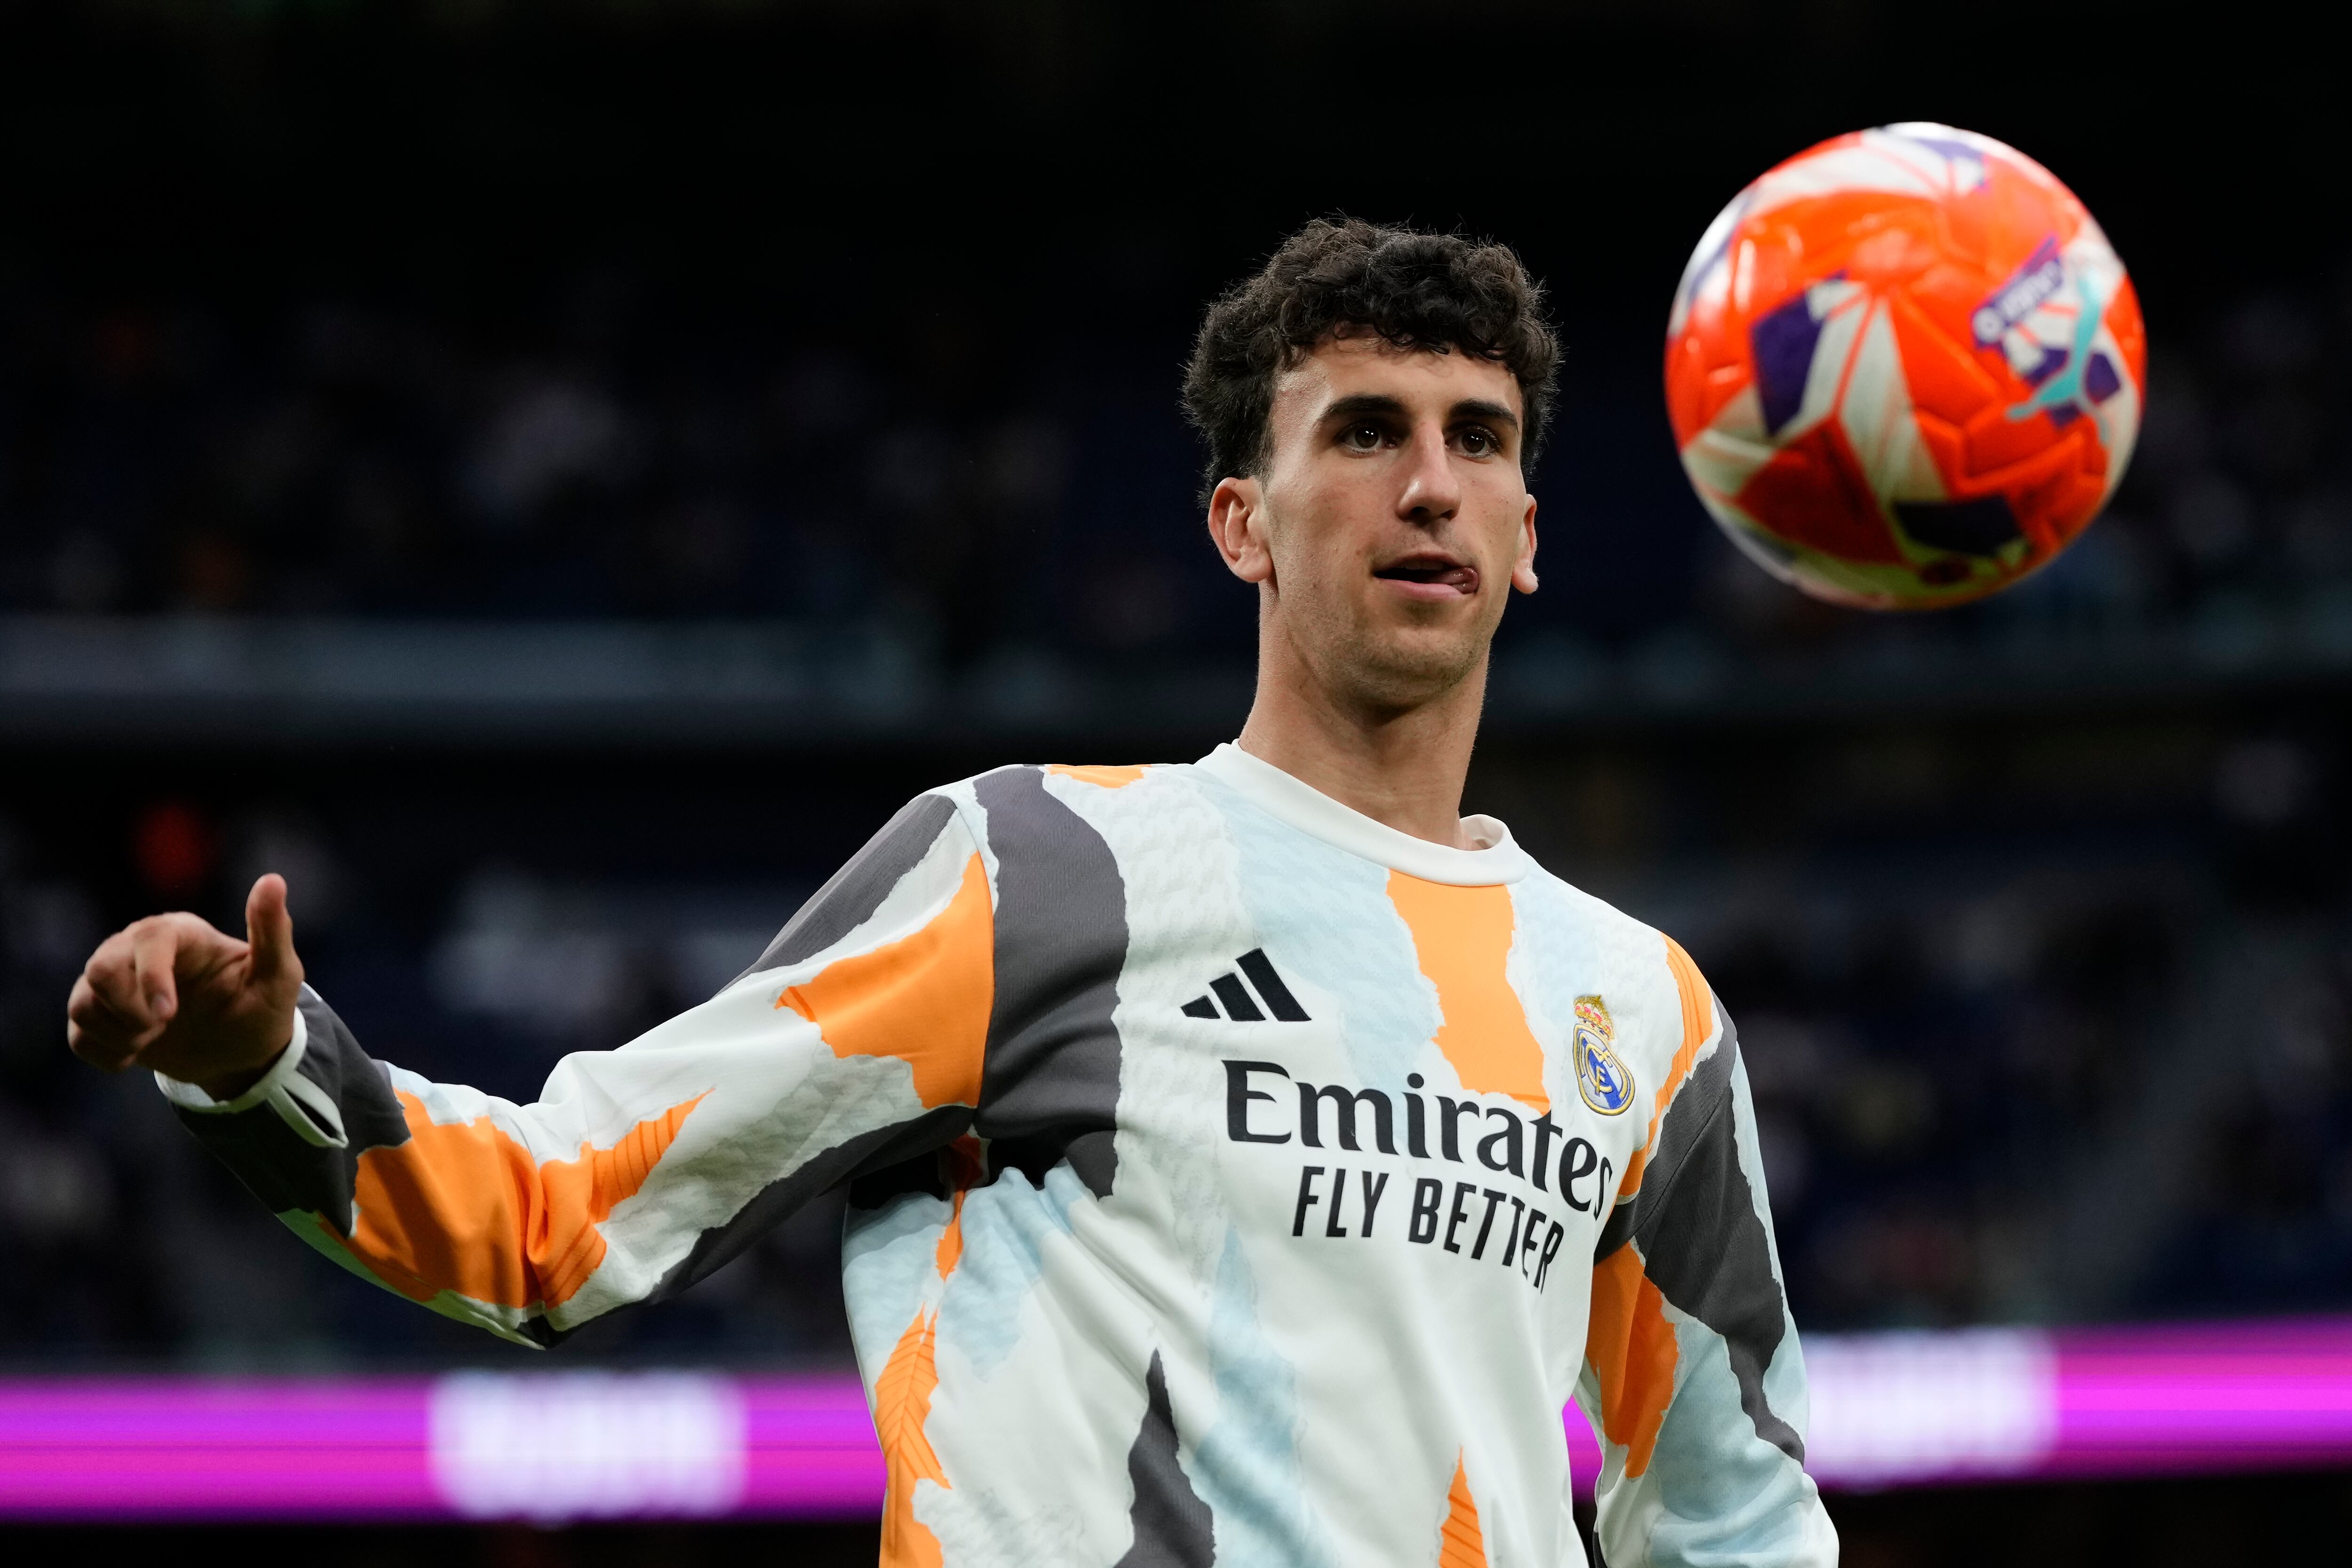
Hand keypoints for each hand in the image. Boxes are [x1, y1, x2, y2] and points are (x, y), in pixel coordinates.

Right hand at [66, 874, 305, 1100]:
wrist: (242, 1050)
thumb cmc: (262, 1006)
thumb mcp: (279, 974)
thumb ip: (273, 930)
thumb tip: (273, 881)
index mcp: (180, 933)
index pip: (147, 940)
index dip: (150, 979)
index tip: (167, 1015)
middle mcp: (137, 949)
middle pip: (100, 969)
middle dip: (129, 1011)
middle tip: (164, 1026)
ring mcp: (114, 982)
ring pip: (82, 1004)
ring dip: (120, 1035)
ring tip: (155, 1037)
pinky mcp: (100, 1013)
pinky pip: (78, 1035)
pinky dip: (107, 1052)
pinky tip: (138, 1052)